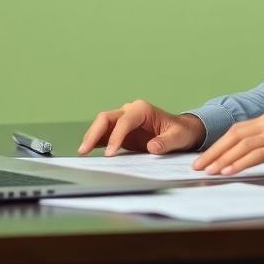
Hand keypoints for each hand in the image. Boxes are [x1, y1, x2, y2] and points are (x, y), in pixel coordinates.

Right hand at [78, 99, 206, 155]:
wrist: (181, 131)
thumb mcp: (179, 137)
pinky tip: (88, 151)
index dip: (116, 136)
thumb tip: (152, 148)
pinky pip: (104, 134)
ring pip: (101, 125)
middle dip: (94, 133)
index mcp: (142, 109)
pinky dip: (95, 142)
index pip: (124, 121)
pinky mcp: (120, 131)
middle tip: (84, 150)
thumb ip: (166, 142)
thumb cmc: (181, 132)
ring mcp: (123, 120)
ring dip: (91, 137)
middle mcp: (129, 111)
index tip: (110, 154)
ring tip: (82, 152)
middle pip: (106, 118)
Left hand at [191, 112, 263, 174]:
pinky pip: (258, 154)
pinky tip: (230, 171)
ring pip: (243, 144)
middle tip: (198, 166)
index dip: (217, 145)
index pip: (235, 131)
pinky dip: (241, 162)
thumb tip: (244, 158)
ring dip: (223, 158)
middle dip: (214, 152)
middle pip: (234, 135)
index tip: (203, 158)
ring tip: (210, 170)